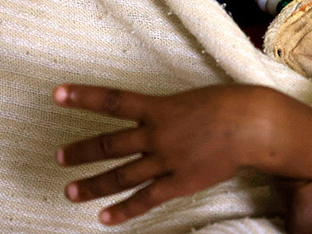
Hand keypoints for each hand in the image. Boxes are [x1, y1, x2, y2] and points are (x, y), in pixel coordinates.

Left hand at [54, 83, 311, 224]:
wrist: (254, 125)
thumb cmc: (231, 105)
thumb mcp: (195, 98)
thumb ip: (172, 110)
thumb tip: (157, 117)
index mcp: (161, 107)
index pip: (113, 100)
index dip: (83, 96)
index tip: (57, 93)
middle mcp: (157, 134)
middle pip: (110, 144)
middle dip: (81, 151)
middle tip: (58, 157)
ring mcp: (166, 160)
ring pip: (120, 175)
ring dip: (93, 184)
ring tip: (70, 191)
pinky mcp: (179, 182)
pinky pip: (145, 199)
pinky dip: (123, 210)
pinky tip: (104, 218)